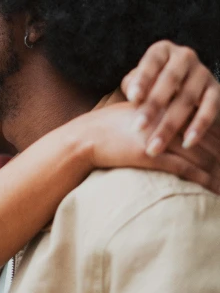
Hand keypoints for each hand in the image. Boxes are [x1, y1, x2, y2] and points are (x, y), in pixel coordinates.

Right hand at [76, 103, 219, 193]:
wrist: (86, 137)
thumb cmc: (107, 126)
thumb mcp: (135, 112)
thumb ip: (156, 113)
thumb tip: (173, 122)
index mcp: (165, 106)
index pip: (199, 120)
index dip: (218, 135)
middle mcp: (167, 119)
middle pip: (205, 137)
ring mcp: (161, 137)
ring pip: (201, 155)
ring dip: (218, 170)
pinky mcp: (153, 155)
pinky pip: (186, 169)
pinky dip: (203, 179)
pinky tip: (213, 187)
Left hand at [121, 40, 219, 154]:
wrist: (183, 92)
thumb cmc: (151, 86)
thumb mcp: (140, 82)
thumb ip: (133, 86)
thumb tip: (136, 98)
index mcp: (162, 50)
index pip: (151, 62)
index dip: (142, 79)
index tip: (132, 99)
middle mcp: (185, 56)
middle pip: (169, 81)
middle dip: (153, 106)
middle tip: (137, 128)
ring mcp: (203, 72)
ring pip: (187, 98)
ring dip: (170, 124)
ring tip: (155, 146)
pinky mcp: (217, 90)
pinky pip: (210, 109)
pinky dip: (198, 126)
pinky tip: (187, 143)